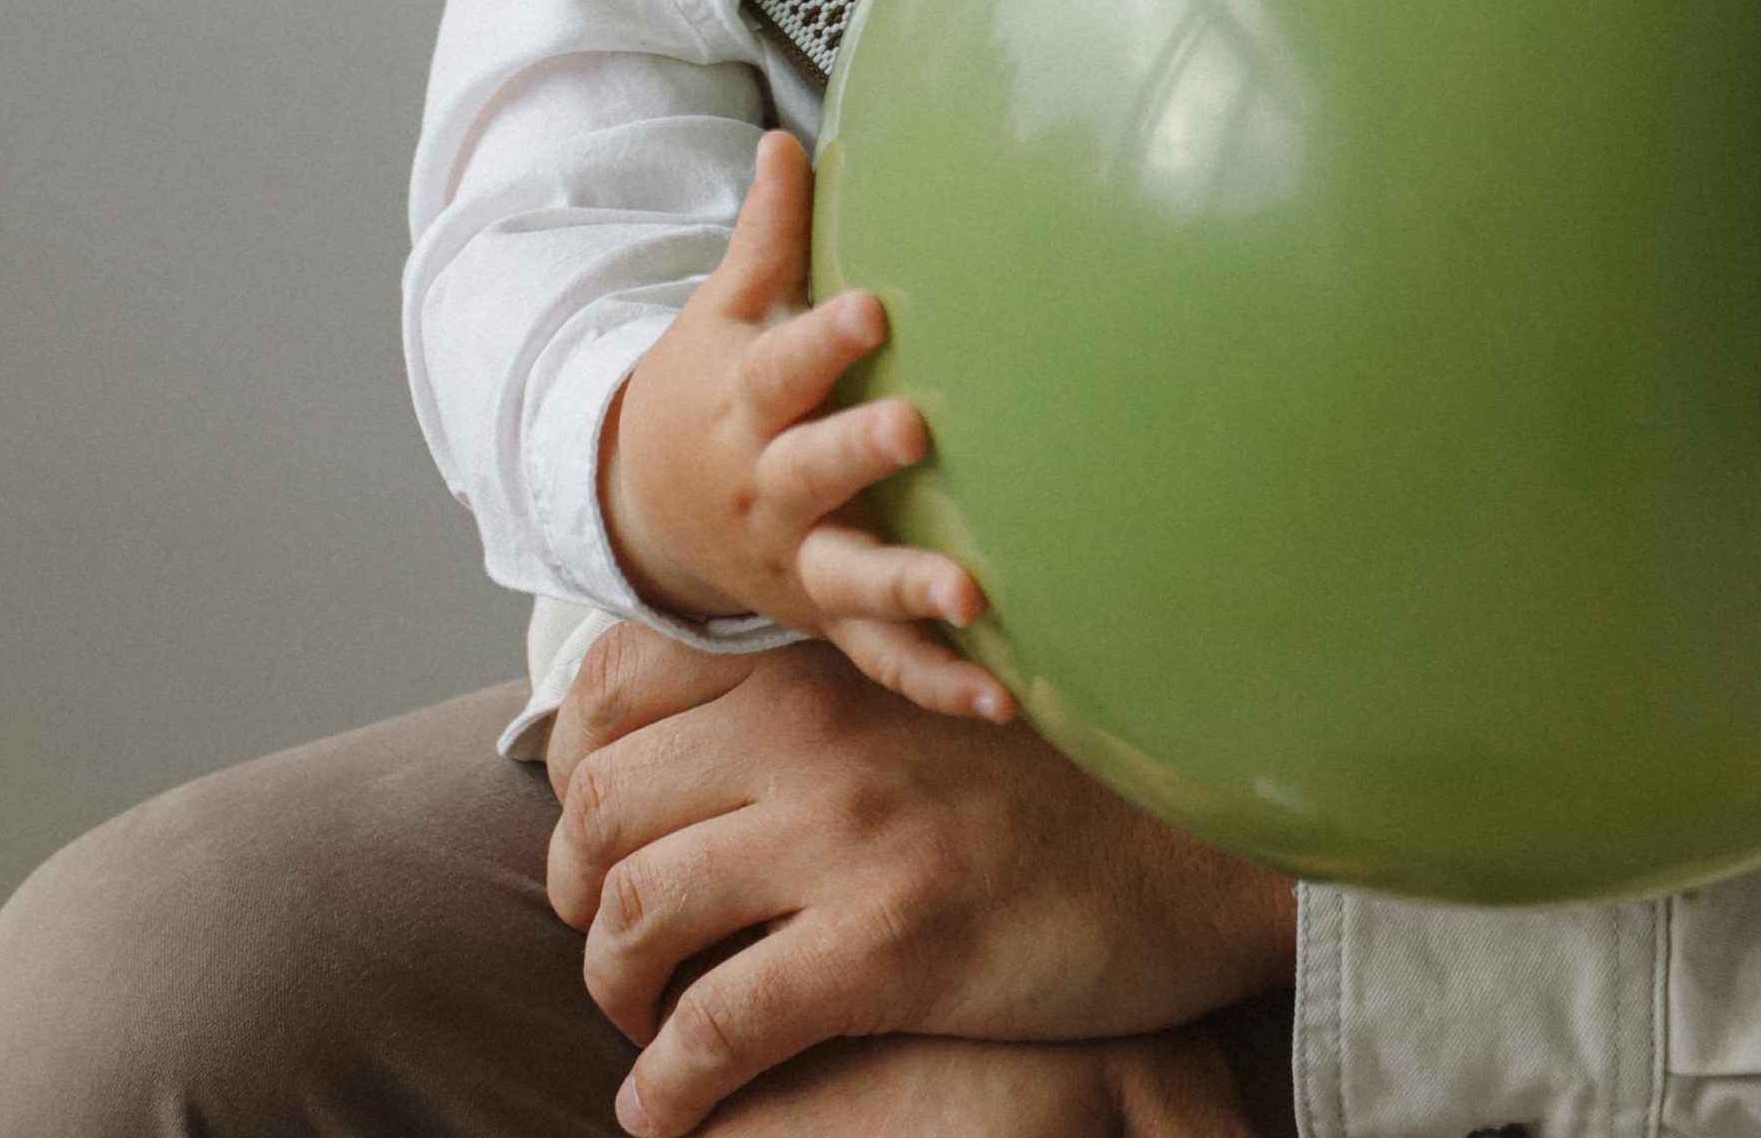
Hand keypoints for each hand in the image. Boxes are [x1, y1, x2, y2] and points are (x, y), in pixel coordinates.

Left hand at [547, 628, 1297, 1137]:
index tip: (590, 842)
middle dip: (575, 892)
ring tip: (640, 1030)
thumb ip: (806, 706)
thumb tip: (689, 762)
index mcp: (806, 667)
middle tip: (605, 947)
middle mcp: (804, 736)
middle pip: (601, 811)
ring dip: (612, 991)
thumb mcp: (911, 695)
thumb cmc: (1048, 775)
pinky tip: (662, 1114)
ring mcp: (842, 839)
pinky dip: (666, 1084)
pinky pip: (718, 1028)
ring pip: (636, 916)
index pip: (611, 694)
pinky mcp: (885, 946)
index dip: (574, 778)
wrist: (1187, 838)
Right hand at [604, 132, 1007, 720]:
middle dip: (859, 453)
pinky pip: (883, 661)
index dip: (825, 339)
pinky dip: (938, 683)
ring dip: (910, 590)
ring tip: (971, 595)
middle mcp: (768, 488)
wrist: (648, 510)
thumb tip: (789, 138)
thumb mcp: (721, 313)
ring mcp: (798, 561)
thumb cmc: (706, 392)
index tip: (874, 306)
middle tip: (915, 430)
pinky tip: (1002, 696)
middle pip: (813, 470)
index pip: (785, 364)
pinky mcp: (826, 618)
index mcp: (745, 402)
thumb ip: (767, 236)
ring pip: (852, 578)